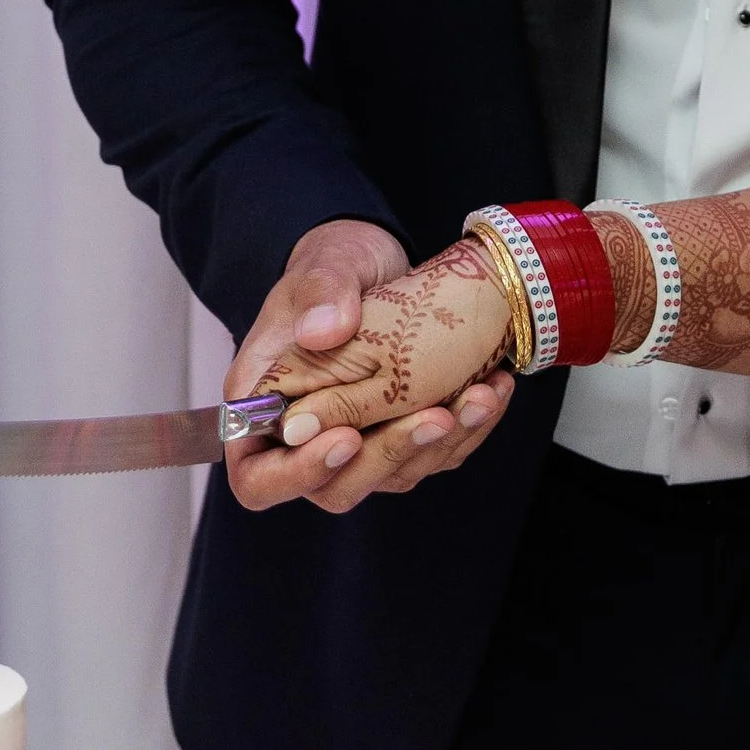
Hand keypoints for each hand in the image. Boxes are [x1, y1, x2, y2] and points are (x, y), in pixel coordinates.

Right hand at [222, 223, 514, 514]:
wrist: (380, 262)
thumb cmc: (337, 264)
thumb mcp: (326, 264)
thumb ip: (321, 293)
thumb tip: (320, 332)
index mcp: (267, 404)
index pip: (258, 476)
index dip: (297, 473)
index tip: (346, 436)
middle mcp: (309, 433)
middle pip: (335, 488)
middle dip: (389, 457)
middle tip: (434, 416)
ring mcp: (357, 439)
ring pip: (392, 476)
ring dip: (439, 445)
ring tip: (478, 397)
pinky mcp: (398, 431)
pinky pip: (431, 454)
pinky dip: (466, 430)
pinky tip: (491, 391)